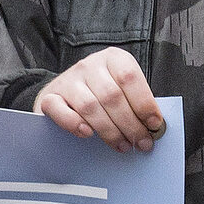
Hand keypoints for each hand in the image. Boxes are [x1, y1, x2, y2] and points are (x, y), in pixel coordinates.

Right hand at [32, 47, 165, 152]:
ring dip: (109, 130)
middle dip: (130, 124)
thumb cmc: (100, 93)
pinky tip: (87, 134)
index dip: (144, 103)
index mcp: (112, 58)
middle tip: (141, 143)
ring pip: (90, 106)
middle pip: (111, 96)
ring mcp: (68, 80)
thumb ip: (135, 102)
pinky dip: (74, 123)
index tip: (154, 125)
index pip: (129, 77)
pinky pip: (59, 110)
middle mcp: (89, 65)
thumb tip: (154, 127)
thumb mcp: (122, 88)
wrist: (64, 91)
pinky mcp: (49, 96)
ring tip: (121, 145)